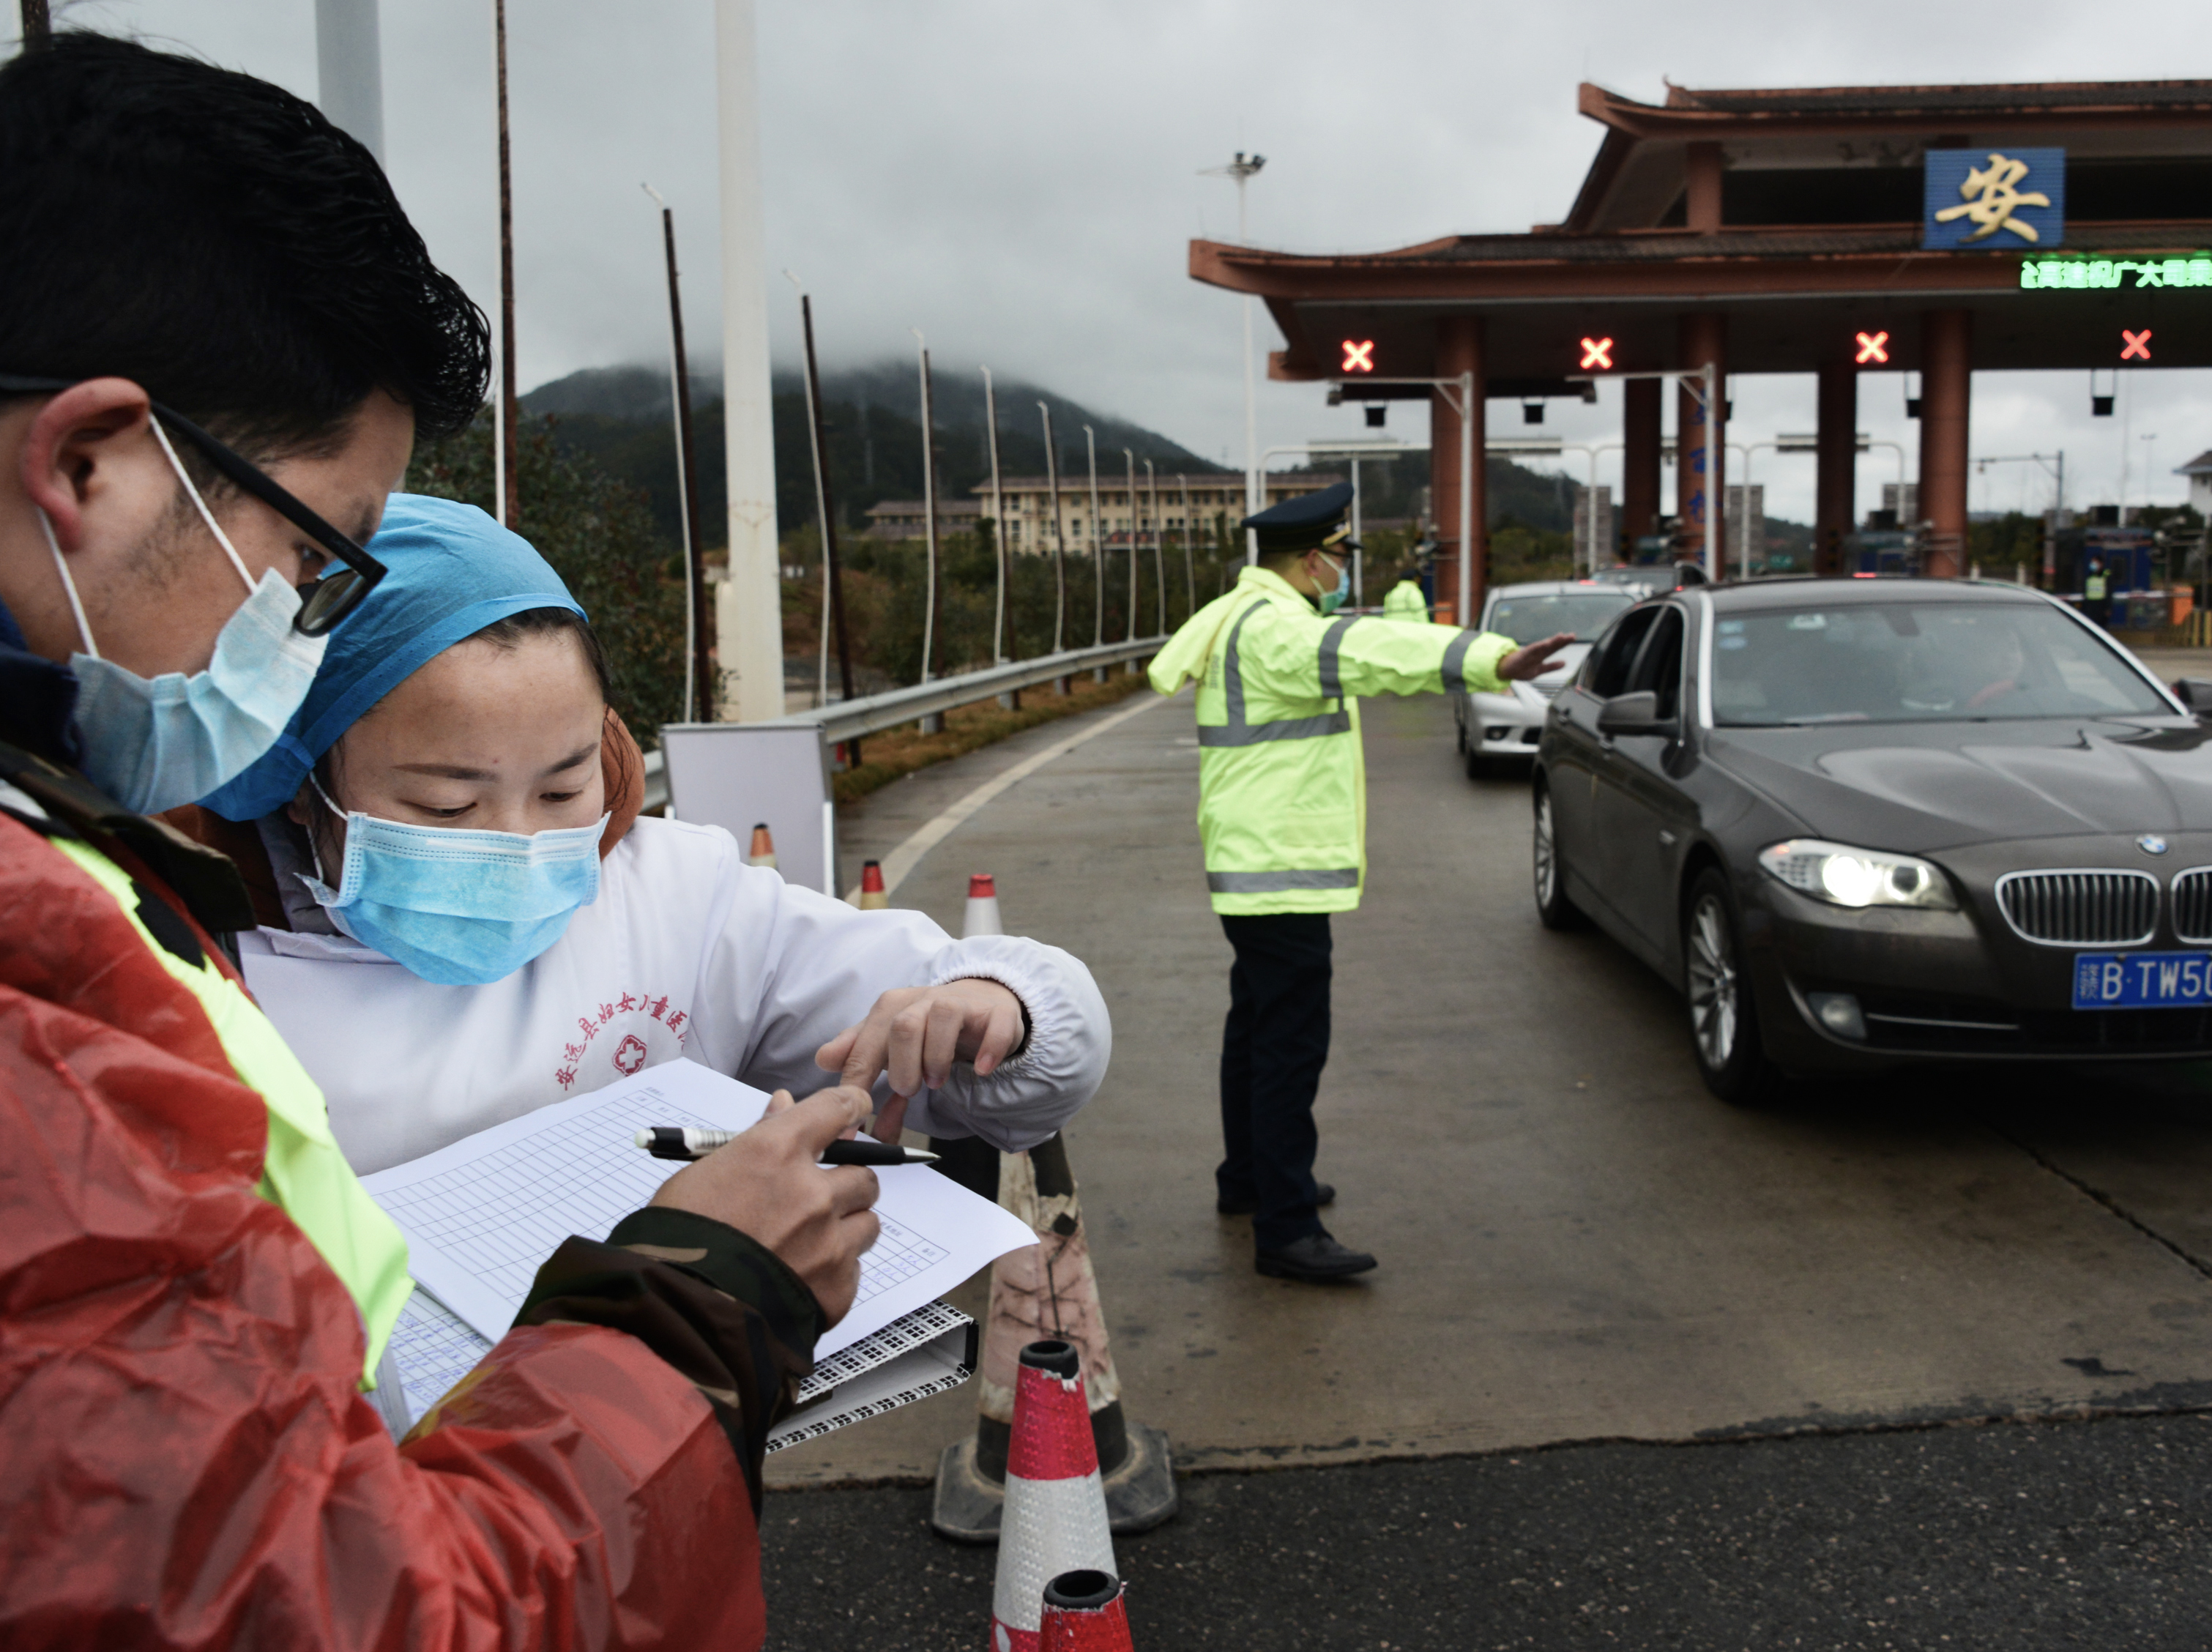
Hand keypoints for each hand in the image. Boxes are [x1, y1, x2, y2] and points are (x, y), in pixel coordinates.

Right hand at [649, 1085, 880, 1323]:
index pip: (837, 1108)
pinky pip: (854, 1269)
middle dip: (845, 1185)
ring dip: (846, 1229)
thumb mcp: (706, 1173)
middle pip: (863, 1175)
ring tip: (807, 1244)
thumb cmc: (678, 1240)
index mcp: (776, 1153)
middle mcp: (812, 1193)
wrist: (675, 1311)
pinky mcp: (837, 1288)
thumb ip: (756, 1139)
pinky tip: (801, 1278)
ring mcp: (829, 1243)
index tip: (853, 1110)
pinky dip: (835, 1272)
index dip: (850, 1106)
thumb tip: (783, 1107)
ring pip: (867, 1223)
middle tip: (817, 1200)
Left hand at [815, 978, 1027, 1143]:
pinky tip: (981, 1070)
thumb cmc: (927, 1027)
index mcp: (891, 1008)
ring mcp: (962, 1003)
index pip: (865, 1045)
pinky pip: (995, 1027)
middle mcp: (924, 1000)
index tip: (853, 1121)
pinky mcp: (997, 1013)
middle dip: (903, 1068)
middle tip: (908, 1091)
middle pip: (903, 1027)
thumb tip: (822, 1061)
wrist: (978, 1002)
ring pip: (943, 1017)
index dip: (857, 1085)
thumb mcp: (887, 1039)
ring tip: (936, 1082)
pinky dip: (988, 1050)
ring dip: (937, 1058)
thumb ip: (857, 1054)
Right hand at [1497, 631, 1575, 681]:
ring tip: (1561, 637)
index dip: (1564, 643)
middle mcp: (1538, 652)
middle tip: (1572, 636)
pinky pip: (1532, 650)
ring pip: (1543, 646)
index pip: (1555, 648)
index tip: (1572, 637)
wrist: (1505, 670)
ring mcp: (1530, 653)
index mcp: (1542, 655)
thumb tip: (1564, 663)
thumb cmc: (1521, 669)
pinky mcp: (1523, 655)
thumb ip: (1551, 666)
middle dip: (1561, 641)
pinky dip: (1539, 646)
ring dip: (1552, 641)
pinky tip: (1545, 643)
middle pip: (1551, 645)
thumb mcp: (1539, 670)